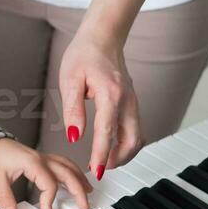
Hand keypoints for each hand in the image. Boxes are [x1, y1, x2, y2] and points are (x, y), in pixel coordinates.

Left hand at [0, 138, 90, 208]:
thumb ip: (5, 199)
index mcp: (31, 162)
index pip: (49, 183)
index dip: (50, 200)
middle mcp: (40, 157)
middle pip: (67, 172)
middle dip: (78, 189)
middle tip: (84, 205)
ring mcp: (41, 156)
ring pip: (67, 165)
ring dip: (79, 178)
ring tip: (88, 191)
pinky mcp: (39, 158)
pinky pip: (61, 163)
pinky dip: (71, 171)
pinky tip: (74, 178)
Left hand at [58, 29, 142, 179]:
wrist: (102, 37)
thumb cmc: (84, 55)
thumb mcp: (70, 79)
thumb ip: (73, 109)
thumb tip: (74, 136)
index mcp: (111, 94)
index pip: (107, 132)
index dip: (101, 155)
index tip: (96, 171)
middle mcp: (127, 100)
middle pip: (132, 140)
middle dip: (118, 159)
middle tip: (99, 169)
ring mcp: (133, 102)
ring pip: (137, 137)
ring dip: (124, 154)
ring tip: (104, 161)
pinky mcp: (133, 103)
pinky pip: (135, 129)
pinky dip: (126, 143)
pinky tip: (111, 147)